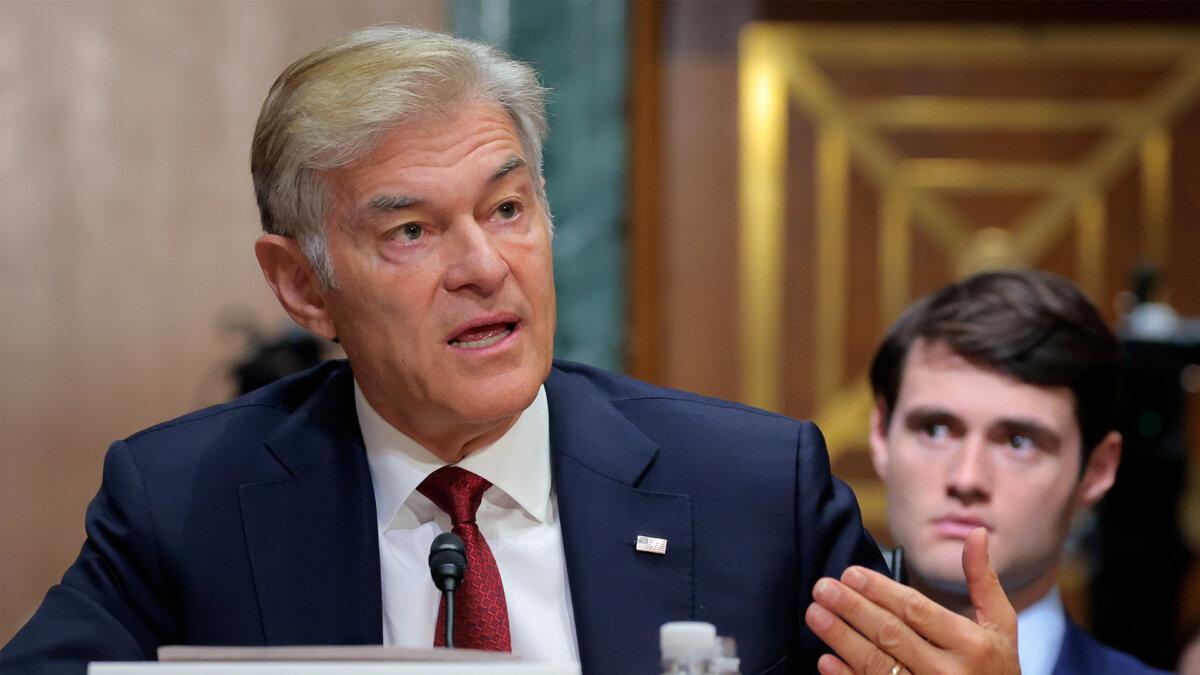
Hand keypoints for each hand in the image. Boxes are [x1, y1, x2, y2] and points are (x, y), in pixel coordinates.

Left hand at [804, 528, 1018, 674]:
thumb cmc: (998, 668)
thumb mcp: (1000, 626)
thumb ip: (983, 581)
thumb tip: (976, 533)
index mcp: (971, 645)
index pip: (917, 611)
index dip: (881, 591)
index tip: (851, 573)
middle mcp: (948, 673)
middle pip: (891, 635)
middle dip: (853, 609)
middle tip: (823, 588)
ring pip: (877, 665)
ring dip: (842, 639)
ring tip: (815, 614)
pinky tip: (825, 660)